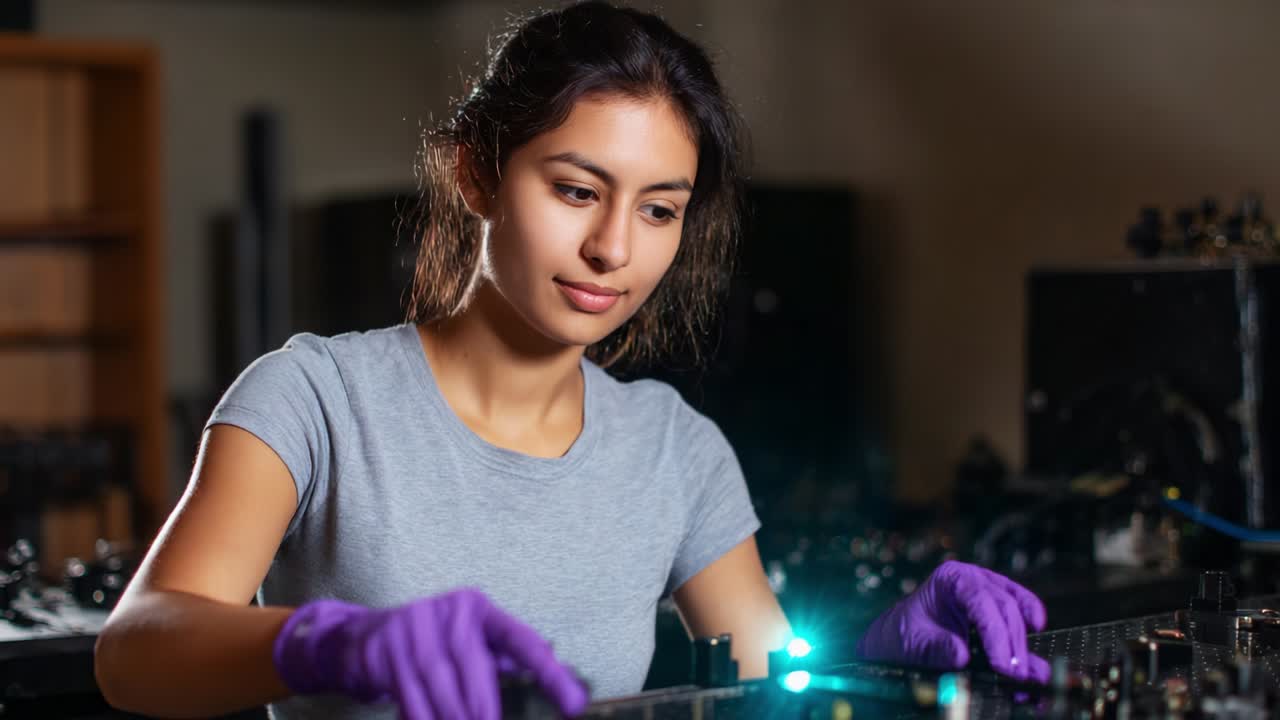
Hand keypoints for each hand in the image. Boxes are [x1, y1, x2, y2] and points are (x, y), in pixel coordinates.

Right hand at [272, 588, 587, 718]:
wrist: (366, 635)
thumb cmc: (433, 640)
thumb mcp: (468, 637)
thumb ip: (500, 654)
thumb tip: (552, 667)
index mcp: (479, 609)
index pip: (523, 641)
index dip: (550, 674)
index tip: (575, 705)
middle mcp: (451, 615)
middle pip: (478, 677)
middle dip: (487, 714)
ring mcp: (416, 634)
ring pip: (445, 695)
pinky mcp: (388, 655)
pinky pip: (414, 703)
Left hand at [854, 560, 1049, 681]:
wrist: (902, 637)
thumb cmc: (905, 634)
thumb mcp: (914, 643)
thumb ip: (936, 648)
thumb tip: (961, 654)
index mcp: (950, 578)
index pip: (979, 600)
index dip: (995, 633)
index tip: (1002, 664)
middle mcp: (973, 579)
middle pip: (1003, 606)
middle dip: (1012, 643)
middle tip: (1016, 675)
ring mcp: (989, 591)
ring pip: (1016, 612)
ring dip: (1022, 644)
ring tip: (1025, 674)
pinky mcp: (997, 609)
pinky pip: (1021, 613)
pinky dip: (1028, 631)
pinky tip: (1037, 647)